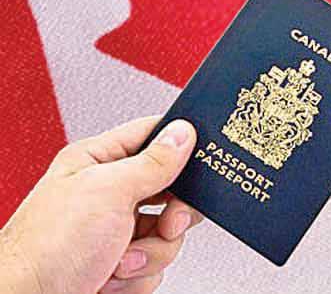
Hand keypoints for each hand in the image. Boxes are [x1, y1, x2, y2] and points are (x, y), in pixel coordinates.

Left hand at [0, 117, 201, 293]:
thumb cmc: (46, 247)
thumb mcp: (108, 192)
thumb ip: (152, 162)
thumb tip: (183, 134)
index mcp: (99, 161)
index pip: (151, 136)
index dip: (180, 142)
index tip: (203, 156)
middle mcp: (109, 193)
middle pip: (171, 190)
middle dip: (171, 215)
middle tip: (165, 223)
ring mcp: (116, 229)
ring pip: (168, 232)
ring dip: (151, 252)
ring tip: (120, 260)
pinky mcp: (121, 262)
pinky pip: (156, 262)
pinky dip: (140, 275)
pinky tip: (113, 276)